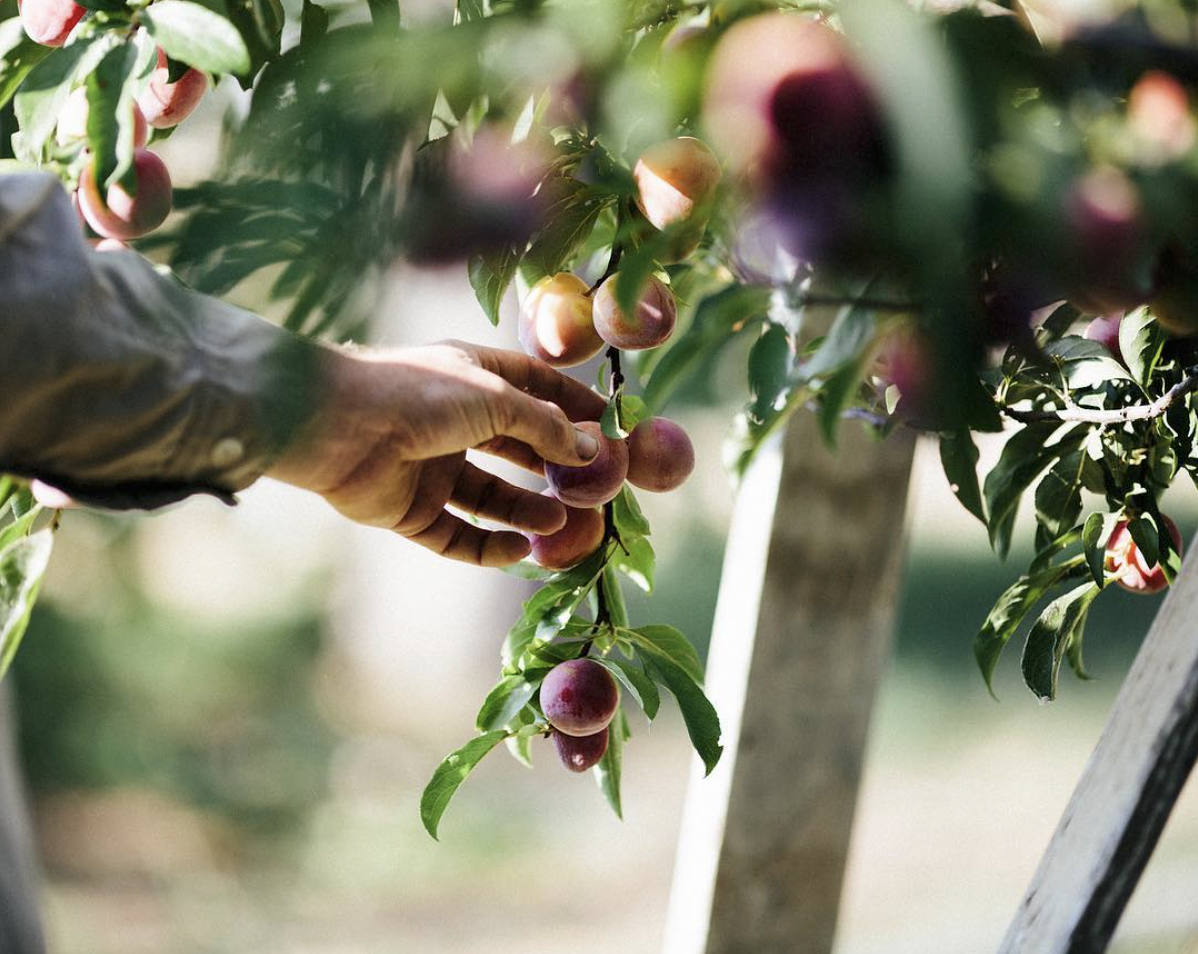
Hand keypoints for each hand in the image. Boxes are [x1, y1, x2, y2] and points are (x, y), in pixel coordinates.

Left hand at [267, 340, 606, 565]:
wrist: (335, 426)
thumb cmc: (417, 392)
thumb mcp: (495, 399)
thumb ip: (545, 426)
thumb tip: (592, 450)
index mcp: (471, 377)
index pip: (534, 387)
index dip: (572, 404)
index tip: (612, 427)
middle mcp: (453, 420)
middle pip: (516, 447)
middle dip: (554, 468)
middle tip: (594, 490)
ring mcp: (431, 466)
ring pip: (491, 497)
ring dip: (527, 510)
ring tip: (560, 522)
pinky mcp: (411, 510)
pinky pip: (458, 535)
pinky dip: (489, 546)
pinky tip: (520, 549)